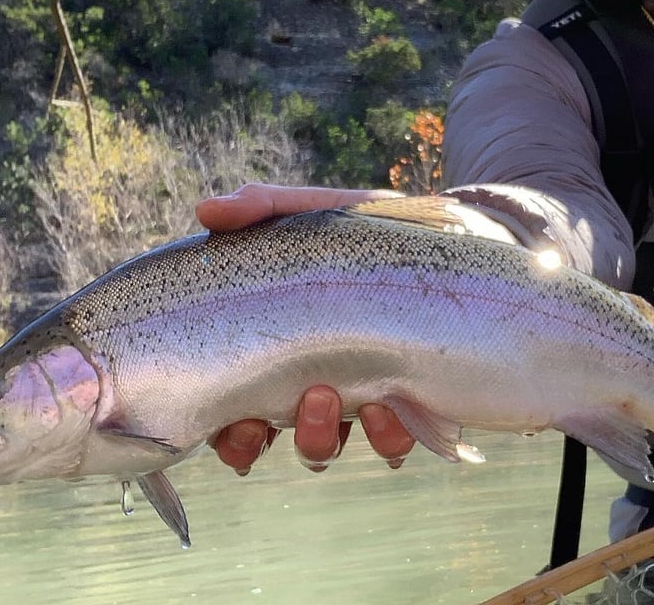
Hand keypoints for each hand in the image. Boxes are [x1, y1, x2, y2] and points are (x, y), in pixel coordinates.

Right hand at [200, 185, 414, 473]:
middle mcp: (306, 380)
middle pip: (264, 438)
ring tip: (328, 398)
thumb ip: (260, 207)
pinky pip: (394, 442)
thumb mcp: (312, 211)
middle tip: (261, 415)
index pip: (231, 404)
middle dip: (254, 441)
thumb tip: (205, 209)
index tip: (224, 418)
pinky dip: (389, 436)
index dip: (223, 428)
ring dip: (316, 437)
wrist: (448, 234)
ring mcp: (355, 396)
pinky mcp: (408, 401)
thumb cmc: (365, 229)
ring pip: (322, 446)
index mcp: (275, 346)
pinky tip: (390, 407)